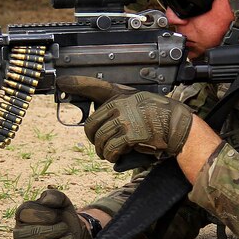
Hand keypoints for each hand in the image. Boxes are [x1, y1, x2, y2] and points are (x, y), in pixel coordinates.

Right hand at [13, 188, 90, 238]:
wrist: (70, 232)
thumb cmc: (62, 215)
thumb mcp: (62, 201)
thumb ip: (54, 196)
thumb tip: (44, 200)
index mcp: (22, 213)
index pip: (30, 215)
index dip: (47, 215)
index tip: (58, 215)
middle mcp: (18, 231)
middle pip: (34, 233)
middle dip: (55, 230)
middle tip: (65, 227)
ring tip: (70, 238)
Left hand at [57, 76, 193, 162]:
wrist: (177, 124)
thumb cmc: (158, 115)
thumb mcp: (137, 102)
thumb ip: (119, 107)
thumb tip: (99, 123)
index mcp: (120, 96)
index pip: (94, 86)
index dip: (76, 84)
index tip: (61, 81)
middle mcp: (120, 105)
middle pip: (92, 124)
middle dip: (93, 138)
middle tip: (99, 145)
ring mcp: (125, 119)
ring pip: (101, 139)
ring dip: (102, 150)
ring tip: (108, 154)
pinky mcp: (131, 134)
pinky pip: (112, 148)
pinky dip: (111, 156)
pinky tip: (115, 157)